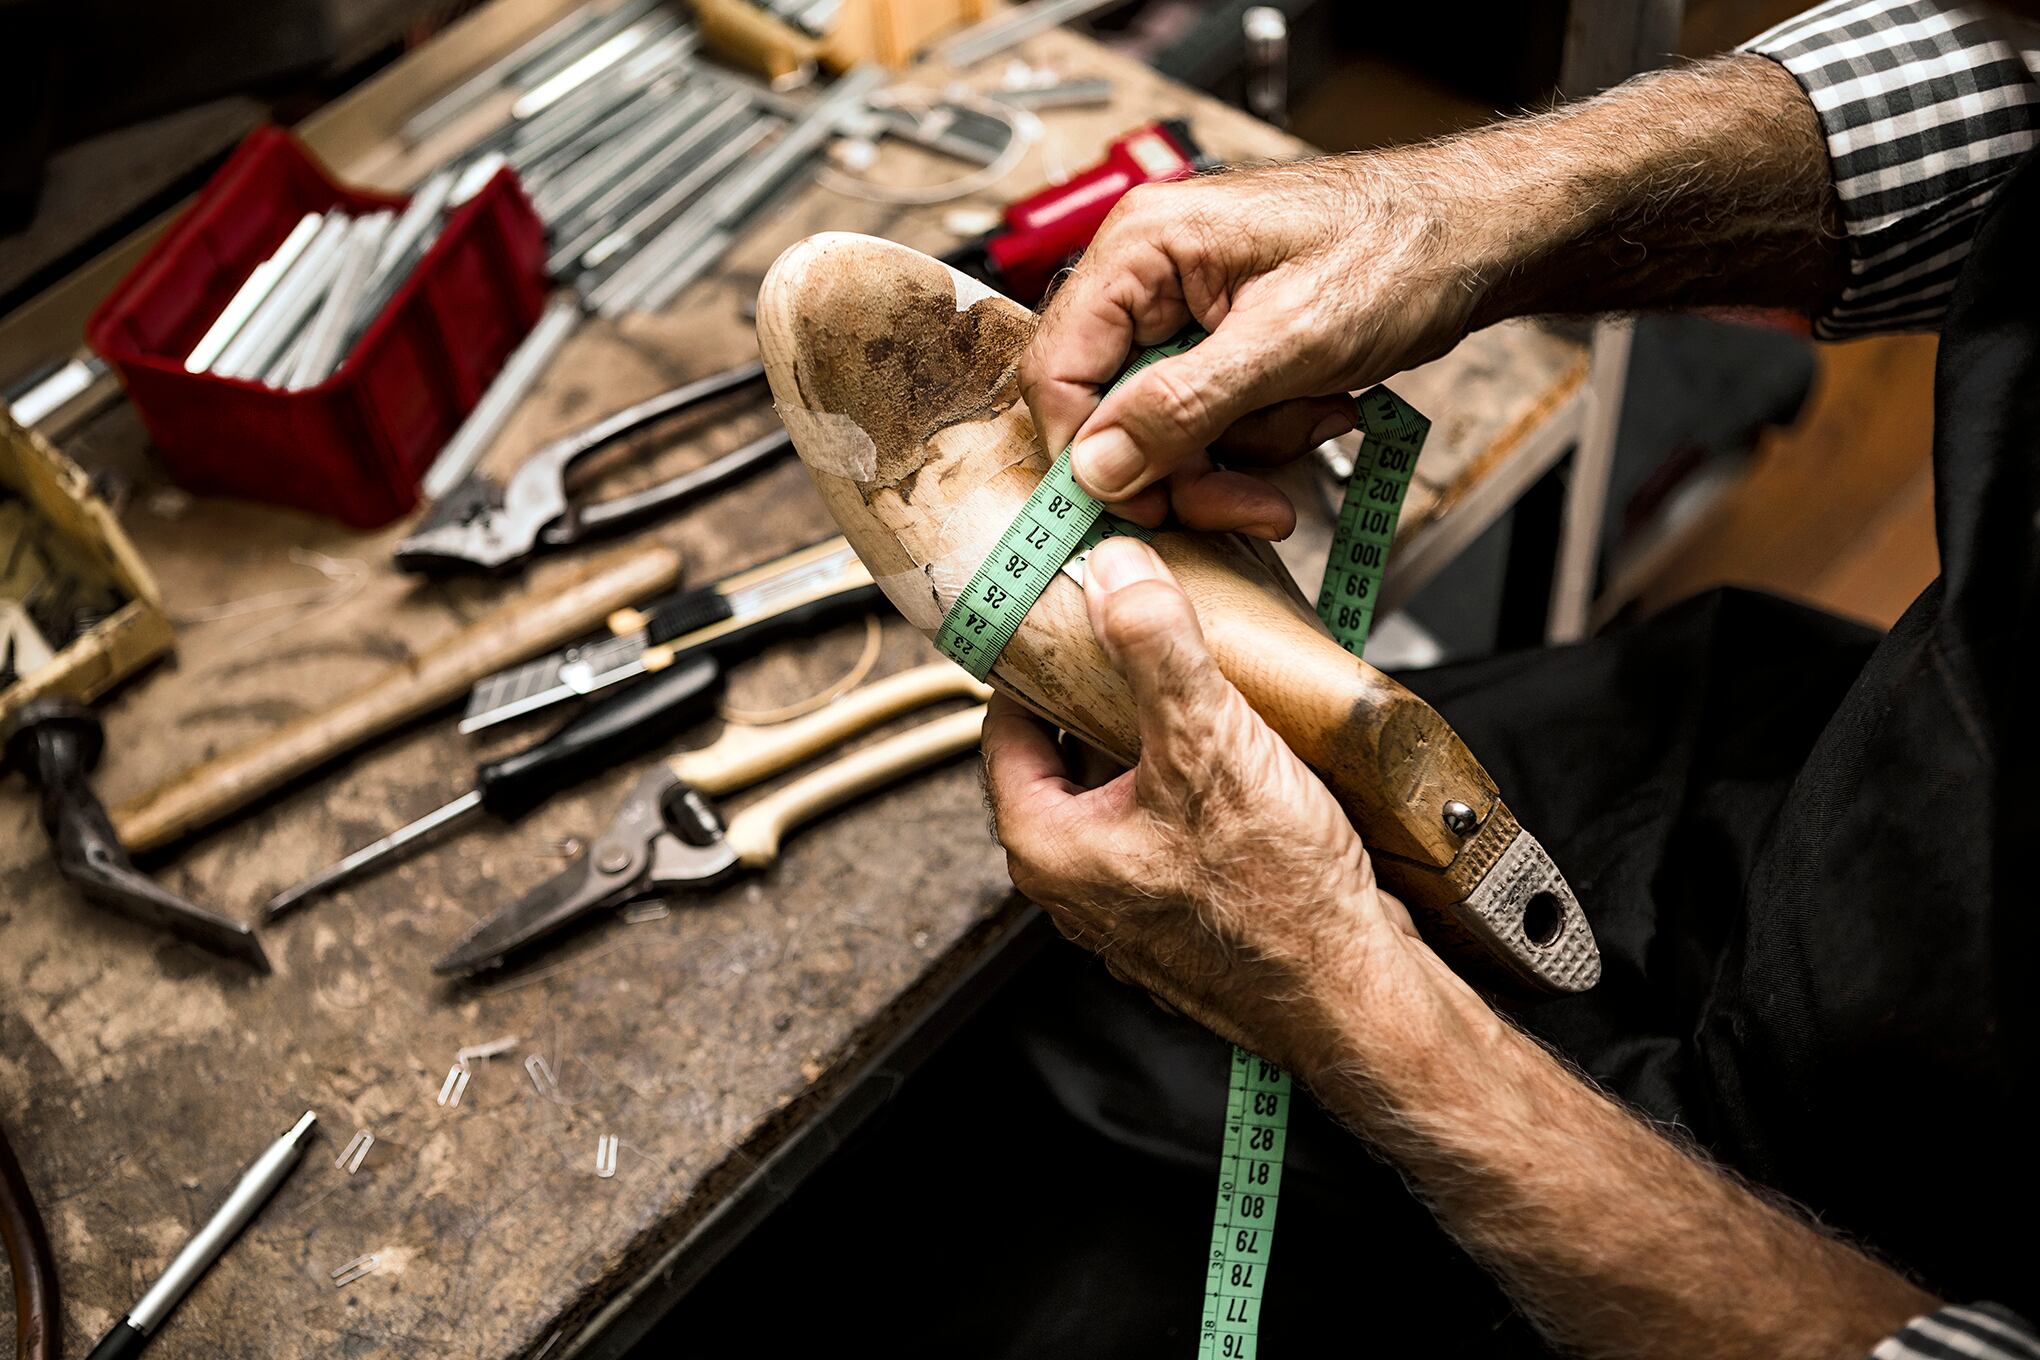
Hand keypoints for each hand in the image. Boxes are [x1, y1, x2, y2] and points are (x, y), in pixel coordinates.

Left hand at [980, 536, 1430, 1073]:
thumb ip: (1154, 648)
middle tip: (1145, 636)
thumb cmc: (1278, 905)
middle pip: (1067, 753)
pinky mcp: (1185, 911)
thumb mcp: (1209, 744)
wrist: (1357, 997)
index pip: (1005, 725)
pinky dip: (1197, 784)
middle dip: (1106, 693)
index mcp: (1047, 847)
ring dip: (1159, 738)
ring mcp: (1131, 904)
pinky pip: (1172, 824)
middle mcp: (1077, 884)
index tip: (1069, 613)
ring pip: (1125, 789)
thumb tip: (1114, 571)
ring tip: (1204, 687)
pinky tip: (1246, 754)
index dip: (1037, 660)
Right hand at [1018, 156, 1484, 538]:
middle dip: (1188, 463)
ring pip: (1164, 426)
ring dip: (1239, 451)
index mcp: (1144, 247)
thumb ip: (1181, 406)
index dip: (1091, 454)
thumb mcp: (1288, 344)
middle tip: (1252, 500)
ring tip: (1314, 419)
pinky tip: (1318, 408)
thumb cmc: (1399, 252)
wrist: (1478, 239)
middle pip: (1112, 410)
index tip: (1143, 507)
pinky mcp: (1220, 337)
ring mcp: (1185, 307)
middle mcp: (1149, 273)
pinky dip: (1262, 433)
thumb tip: (1097, 466)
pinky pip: (1209, 416)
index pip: (1058, 370)